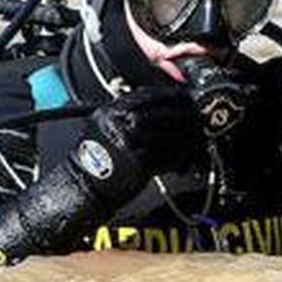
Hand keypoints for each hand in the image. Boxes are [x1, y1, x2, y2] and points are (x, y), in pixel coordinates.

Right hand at [76, 86, 203, 184]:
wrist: (83, 185)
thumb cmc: (93, 160)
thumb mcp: (103, 126)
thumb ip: (127, 113)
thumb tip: (158, 106)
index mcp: (111, 112)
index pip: (146, 96)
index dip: (169, 96)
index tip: (184, 97)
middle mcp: (119, 125)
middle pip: (160, 114)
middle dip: (183, 115)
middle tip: (199, 116)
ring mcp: (129, 144)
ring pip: (166, 136)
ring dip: (185, 136)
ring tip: (197, 136)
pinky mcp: (137, 165)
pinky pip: (164, 158)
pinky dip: (177, 157)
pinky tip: (185, 155)